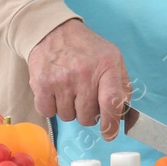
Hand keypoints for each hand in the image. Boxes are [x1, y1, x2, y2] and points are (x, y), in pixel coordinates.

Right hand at [27, 19, 131, 140]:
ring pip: (68, 117)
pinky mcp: (41, 84)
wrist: (54, 32)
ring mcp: (61, 79)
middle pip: (88, 117)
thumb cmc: (87, 49)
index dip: (111, 124)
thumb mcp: (113, 59)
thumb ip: (122, 87)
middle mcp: (84, 73)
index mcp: (107, 65)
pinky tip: (55, 90)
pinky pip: (48, 113)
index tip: (109, 134)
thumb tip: (125, 118)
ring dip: (70, 108)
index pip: (111, 102)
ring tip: (70, 88)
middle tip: (85, 95)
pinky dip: (51, 106)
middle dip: (88, 112)